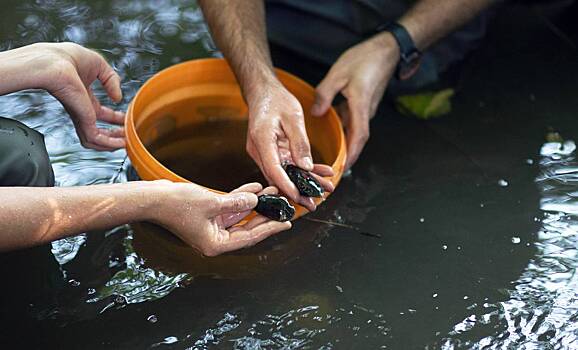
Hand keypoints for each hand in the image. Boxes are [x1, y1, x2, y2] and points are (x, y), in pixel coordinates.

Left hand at [23, 42, 124, 150]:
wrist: (56, 62)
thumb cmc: (69, 58)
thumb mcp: (99, 66)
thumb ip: (112, 80)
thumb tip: (118, 98)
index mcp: (83, 96)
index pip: (101, 113)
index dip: (115, 118)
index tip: (127, 118)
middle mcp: (81, 108)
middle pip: (99, 130)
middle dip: (115, 134)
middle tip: (128, 133)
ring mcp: (80, 115)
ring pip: (96, 140)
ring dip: (112, 144)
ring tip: (126, 142)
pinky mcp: (82, 119)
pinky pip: (96, 139)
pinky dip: (110, 144)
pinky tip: (121, 143)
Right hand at [152, 181, 291, 255]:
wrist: (152, 198)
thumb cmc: (176, 205)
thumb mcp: (212, 202)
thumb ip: (237, 202)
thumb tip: (256, 199)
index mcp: (216, 244)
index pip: (250, 237)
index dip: (270, 229)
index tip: (286, 223)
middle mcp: (215, 238)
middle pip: (248, 227)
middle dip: (265, 214)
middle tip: (283, 206)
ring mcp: (211, 227)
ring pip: (240, 216)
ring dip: (255, 203)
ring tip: (272, 191)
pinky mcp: (207, 214)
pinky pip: (230, 207)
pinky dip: (241, 198)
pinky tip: (255, 188)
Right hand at [246, 82, 334, 210]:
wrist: (263, 92)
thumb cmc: (276, 100)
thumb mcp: (293, 117)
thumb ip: (300, 142)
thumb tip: (306, 166)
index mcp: (262, 140)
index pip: (274, 169)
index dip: (287, 186)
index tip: (299, 197)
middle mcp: (259, 150)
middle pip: (278, 177)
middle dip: (297, 191)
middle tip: (314, 203)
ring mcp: (264, 153)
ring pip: (283, 174)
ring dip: (302, 183)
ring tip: (323, 189)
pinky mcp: (270, 153)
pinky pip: (286, 166)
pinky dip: (301, 171)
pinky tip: (318, 174)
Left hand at [311, 33, 399, 169]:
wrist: (387, 49)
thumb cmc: (365, 58)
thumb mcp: (338, 73)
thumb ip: (325, 94)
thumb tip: (316, 113)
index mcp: (361, 105)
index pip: (358, 136)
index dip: (351, 154)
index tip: (344, 168)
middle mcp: (366, 111)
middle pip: (357, 139)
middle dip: (347, 155)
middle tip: (334, 168)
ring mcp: (367, 108)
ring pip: (355, 130)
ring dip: (346, 143)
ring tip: (332, 153)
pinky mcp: (365, 103)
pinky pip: (354, 120)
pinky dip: (345, 128)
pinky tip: (333, 127)